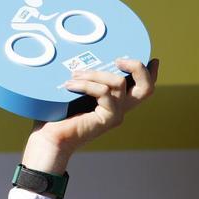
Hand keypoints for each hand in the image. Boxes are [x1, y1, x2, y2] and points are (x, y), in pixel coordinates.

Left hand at [21, 58, 158, 173]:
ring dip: (95, 73)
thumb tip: (77, 59)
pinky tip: (69, 86)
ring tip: (74, 75)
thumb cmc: (54, 118)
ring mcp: (116, 114)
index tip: (149, 58)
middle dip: (137, 67)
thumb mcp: (72, 93)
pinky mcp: (109, 119)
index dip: (150, 72)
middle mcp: (119, 108)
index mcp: (114, 102)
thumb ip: (82, 80)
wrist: (48, 140)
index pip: (142, 88)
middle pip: (147, 87)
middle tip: (117, 60)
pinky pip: (104, 92)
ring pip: (119, 83)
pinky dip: (87, 85)